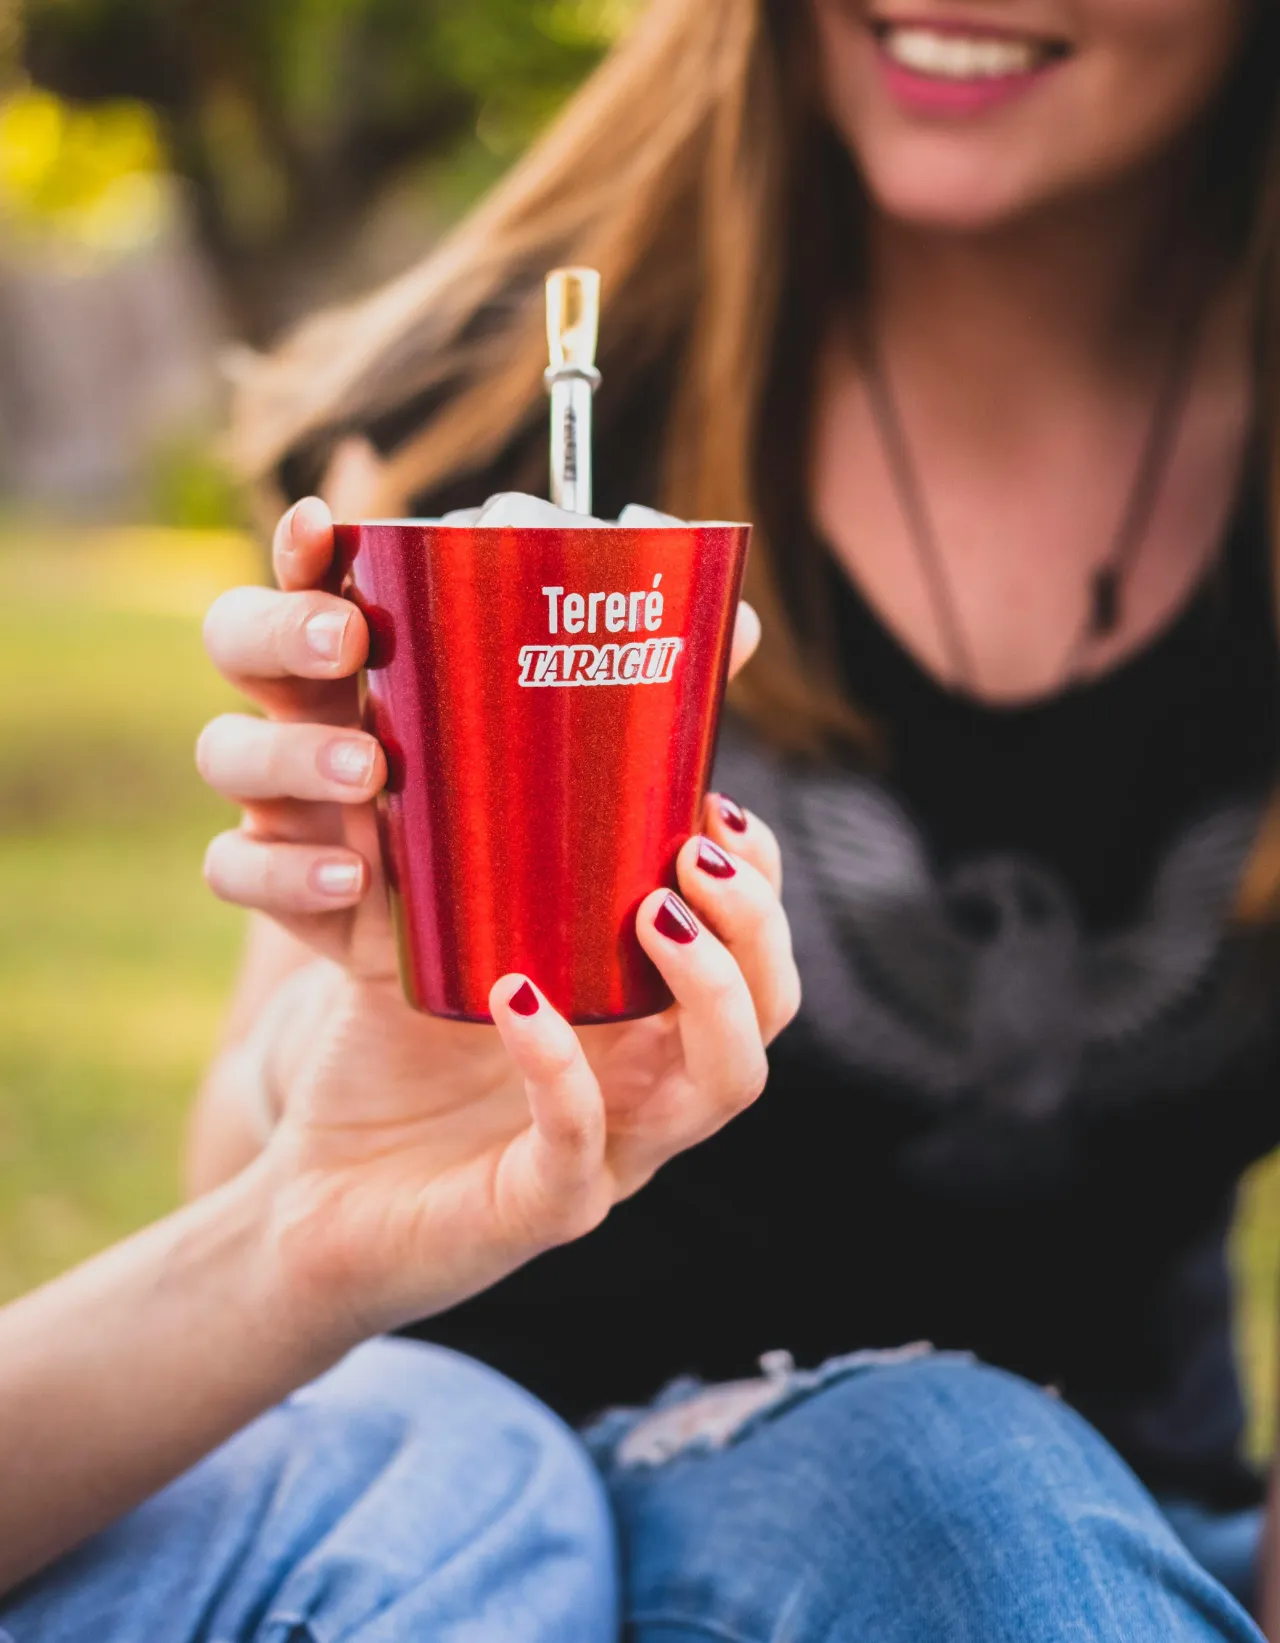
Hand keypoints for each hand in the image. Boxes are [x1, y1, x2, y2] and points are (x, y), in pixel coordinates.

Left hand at [197, 482, 797, 1343]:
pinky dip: (560, 1067)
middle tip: (696, 846)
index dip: (758, 878)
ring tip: (656, 905)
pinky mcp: (539, 1210)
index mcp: (650, 1026)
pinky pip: (579, 1146)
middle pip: (773, 1011)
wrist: (317, 1188)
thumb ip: (481, 858)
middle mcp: (655, 1090)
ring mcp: (614, 1155)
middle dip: (758, 920)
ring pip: (726, 1084)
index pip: (756, 951)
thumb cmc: (392, 1055)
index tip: (713, 800)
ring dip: (712, 988)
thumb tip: (474, 702)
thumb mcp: (448, 938)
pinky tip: (519, 993)